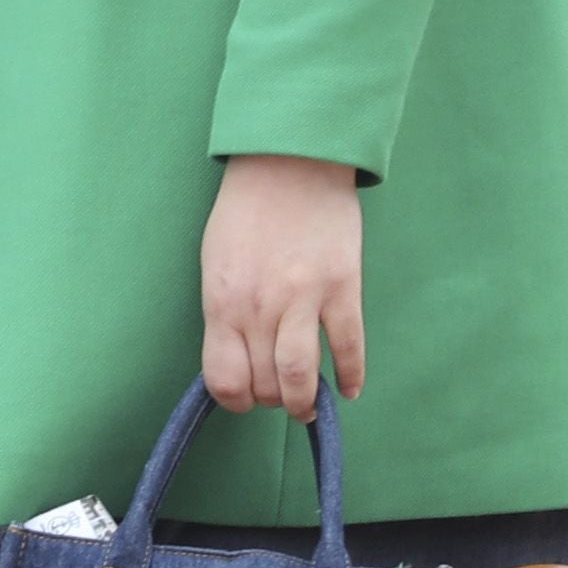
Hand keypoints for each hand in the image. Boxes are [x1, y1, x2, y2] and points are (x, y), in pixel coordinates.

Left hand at [200, 152, 366, 419]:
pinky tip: (348, 389)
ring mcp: (303, 300)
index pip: (223, 379)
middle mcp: (259, 308)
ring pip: (302, 378)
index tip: (244, 399)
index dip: (233, 400)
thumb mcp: (215, 262)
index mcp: (222, 302)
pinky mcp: (343, 288)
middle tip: (278, 395)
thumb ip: (224, 310)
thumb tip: (236, 355)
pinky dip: (351, 375)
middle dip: (270, 400)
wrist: (290, 160)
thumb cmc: (247, 209)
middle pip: (264, 384)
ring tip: (307, 406)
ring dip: (304, 403)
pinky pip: (349, 347)